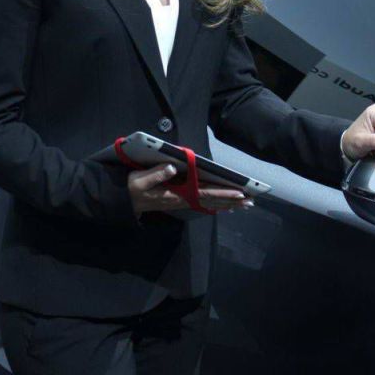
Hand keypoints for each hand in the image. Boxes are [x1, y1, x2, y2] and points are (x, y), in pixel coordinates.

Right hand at [128, 164, 253, 215]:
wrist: (124, 204)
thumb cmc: (131, 190)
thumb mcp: (138, 180)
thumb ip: (155, 174)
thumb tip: (172, 167)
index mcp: (177, 194)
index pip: (204, 193)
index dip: (222, 193)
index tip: (238, 193)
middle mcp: (183, 200)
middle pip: (212, 201)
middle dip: (231, 201)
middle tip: (251, 201)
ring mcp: (182, 201)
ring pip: (209, 204)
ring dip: (227, 204)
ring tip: (244, 204)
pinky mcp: (180, 200)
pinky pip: (203, 204)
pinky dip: (216, 205)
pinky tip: (224, 207)